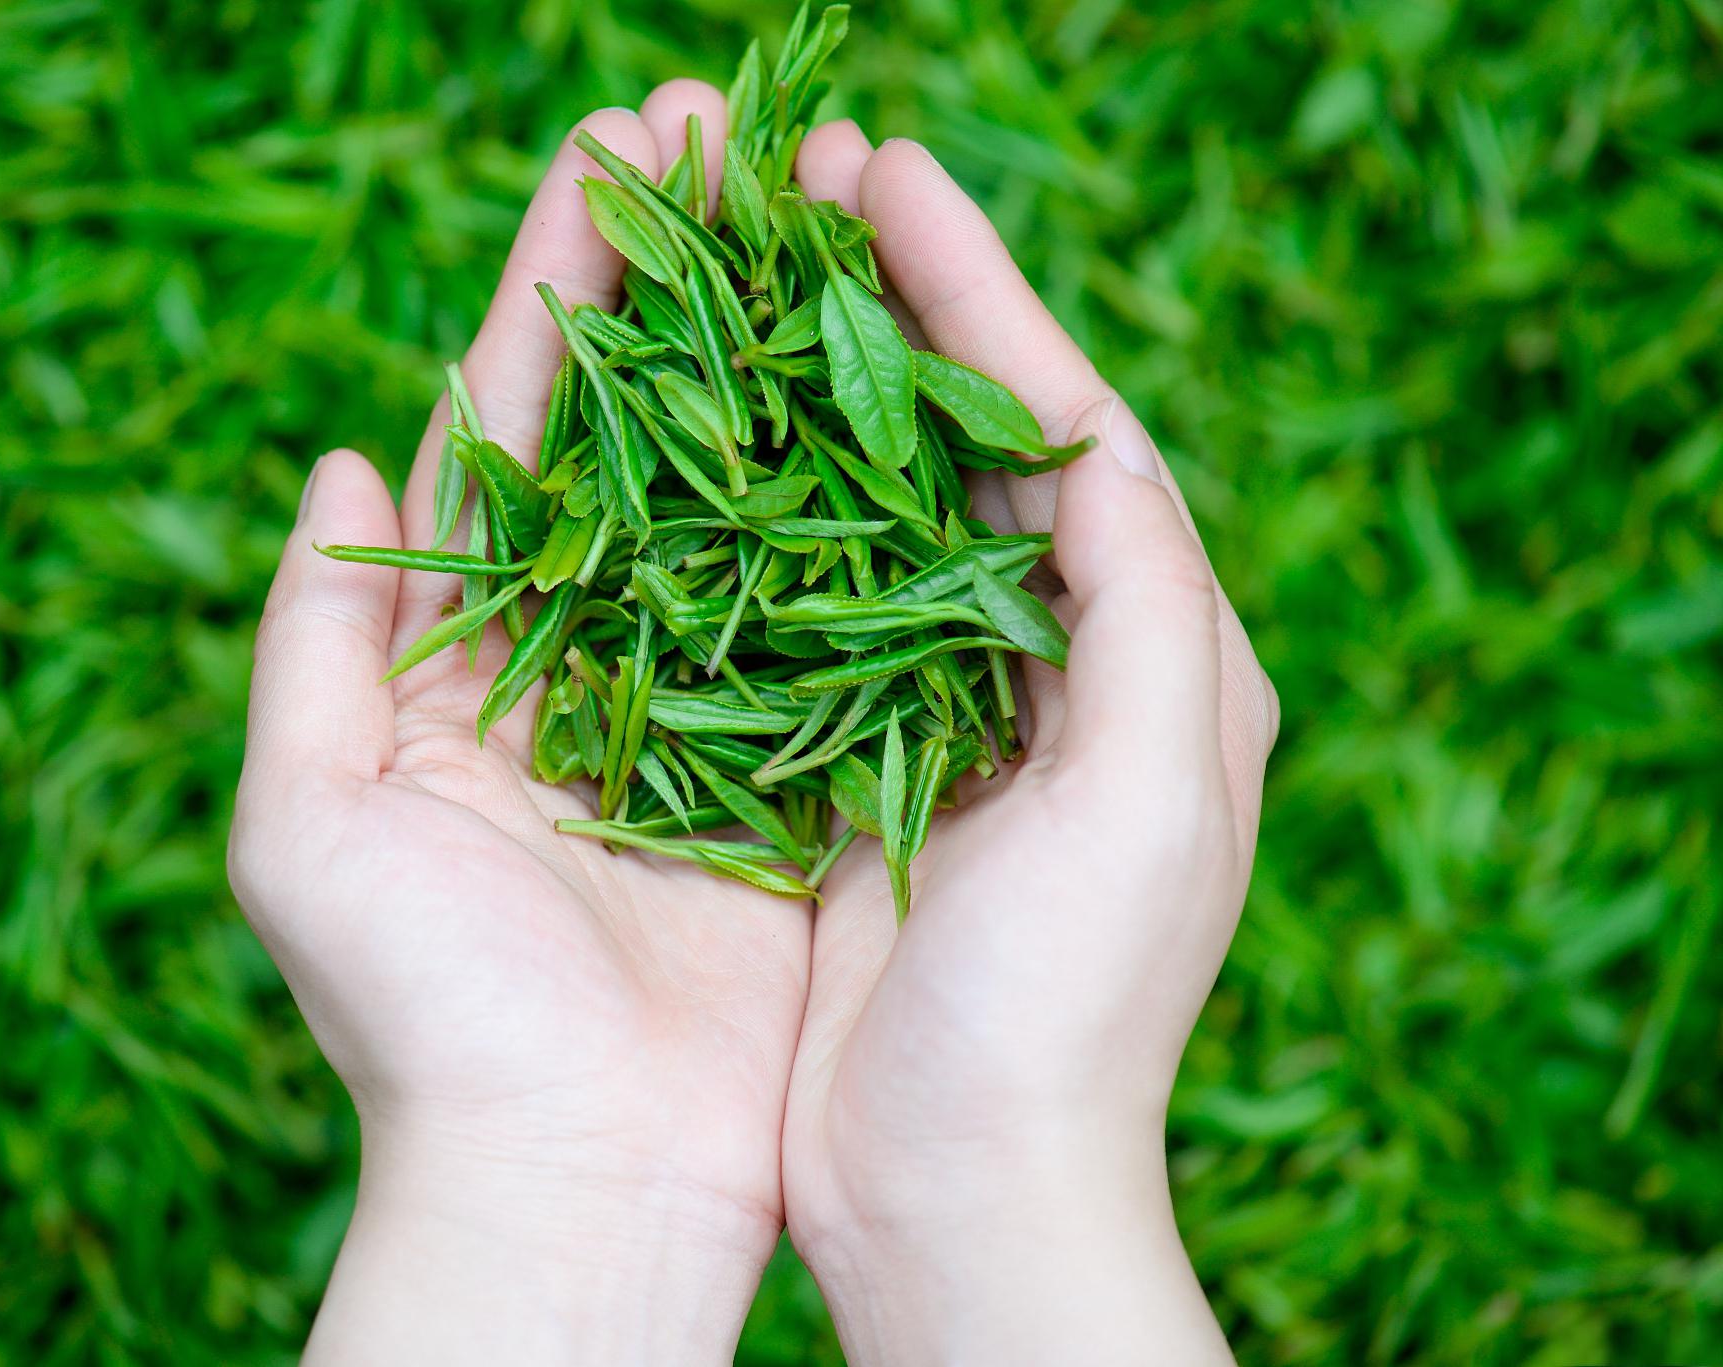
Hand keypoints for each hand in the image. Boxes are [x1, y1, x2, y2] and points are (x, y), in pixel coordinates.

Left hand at [226, 83, 808, 1365]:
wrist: (574, 1183)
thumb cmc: (419, 1023)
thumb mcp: (309, 825)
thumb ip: (314, 641)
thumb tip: (342, 463)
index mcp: (472, 651)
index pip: (521, 423)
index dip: (563, 283)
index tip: (612, 145)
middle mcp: (600, 654)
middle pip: (647, 430)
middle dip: (683, 278)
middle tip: (727, 127)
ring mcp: (714, 703)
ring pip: (756, 494)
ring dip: (782, 354)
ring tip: (823, 213)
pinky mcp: (811, 768)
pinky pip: (844, 615)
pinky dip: (869, 507)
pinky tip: (907, 392)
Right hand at [777, 130, 1278, 1363]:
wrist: (965, 1191)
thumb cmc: (1070, 1016)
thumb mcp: (1154, 805)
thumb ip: (1152, 610)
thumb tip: (1100, 443)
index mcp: (1154, 654)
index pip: (1062, 425)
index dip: (975, 287)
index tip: (879, 173)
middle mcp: (1061, 665)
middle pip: (968, 441)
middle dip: (891, 302)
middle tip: (801, 179)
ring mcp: (951, 713)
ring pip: (879, 504)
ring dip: (815, 385)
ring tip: (742, 272)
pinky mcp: (855, 769)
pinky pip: (804, 604)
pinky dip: (755, 512)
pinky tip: (693, 445)